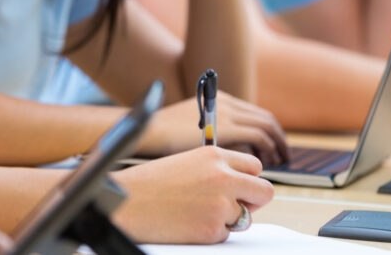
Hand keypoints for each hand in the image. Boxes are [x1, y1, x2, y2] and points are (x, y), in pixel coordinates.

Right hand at [114, 146, 273, 243]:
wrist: (127, 202)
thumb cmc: (150, 183)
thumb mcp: (187, 162)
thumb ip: (216, 169)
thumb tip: (240, 184)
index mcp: (215, 155)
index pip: (255, 167)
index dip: (248, 180)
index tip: (239, 187)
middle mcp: (223, 176)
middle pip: (264, 191)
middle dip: (253, 201)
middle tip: (235, 206)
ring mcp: (220, 204)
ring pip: (245, 217)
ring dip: (228, 219)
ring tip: (196, 212)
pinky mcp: (213, 228)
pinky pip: (226, 234)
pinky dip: (211, 233)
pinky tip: (188, 223)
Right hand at [138, 93, 288, 166]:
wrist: (148, 133)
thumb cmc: (163, 139)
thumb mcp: (193, 132)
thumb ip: (212, 136)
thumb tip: (228, 154)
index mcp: (218, 100)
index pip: (254, 114)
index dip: (269, 131)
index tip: (273, 147)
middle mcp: (226, 103)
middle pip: (265, 118)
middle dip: (278, 138)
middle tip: (284, 155)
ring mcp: (227, 113)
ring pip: (266, 126)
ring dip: (277, 144)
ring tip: (281, 161)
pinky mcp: (226, 128)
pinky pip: (259, 137)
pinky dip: (267, 150)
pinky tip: (266, 164)